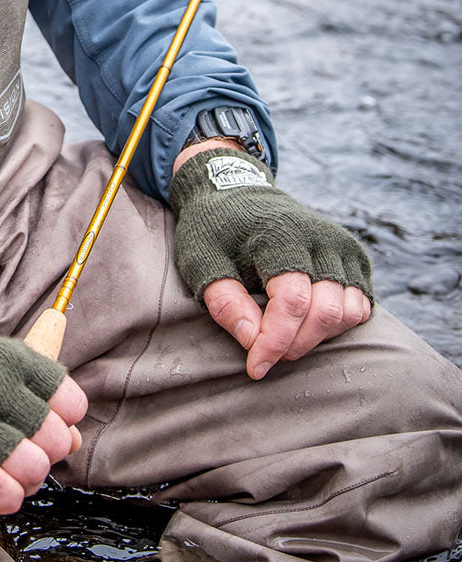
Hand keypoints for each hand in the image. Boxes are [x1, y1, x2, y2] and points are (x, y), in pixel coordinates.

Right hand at [0, 327, 85, 506]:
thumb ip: (28, 390)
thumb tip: (74, 436)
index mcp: (8, 359)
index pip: (68, 399)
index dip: (64, 419)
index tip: (49, 424)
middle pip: (54, 437)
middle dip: (46, 453)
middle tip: (24, 453)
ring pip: (30, 466)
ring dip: (26, 478)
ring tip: (8, 474)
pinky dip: (1, 495)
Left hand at [170, 143, 372, 379]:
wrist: (237, 193)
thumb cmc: (214, 232)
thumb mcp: (201, 262)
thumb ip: (224, 302)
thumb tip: (252, 340)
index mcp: (281, 235)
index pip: (291, 302)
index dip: (274, 342)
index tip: (254, 368)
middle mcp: (321, 238)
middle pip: (325, 312)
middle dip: (294, 345)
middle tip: (264, 354)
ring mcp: (343, 246)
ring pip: (349, 312)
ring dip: (316, 338)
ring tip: (281, 336)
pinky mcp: (355, 257)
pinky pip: (360, 305)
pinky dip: (335, 325)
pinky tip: (302, 324)